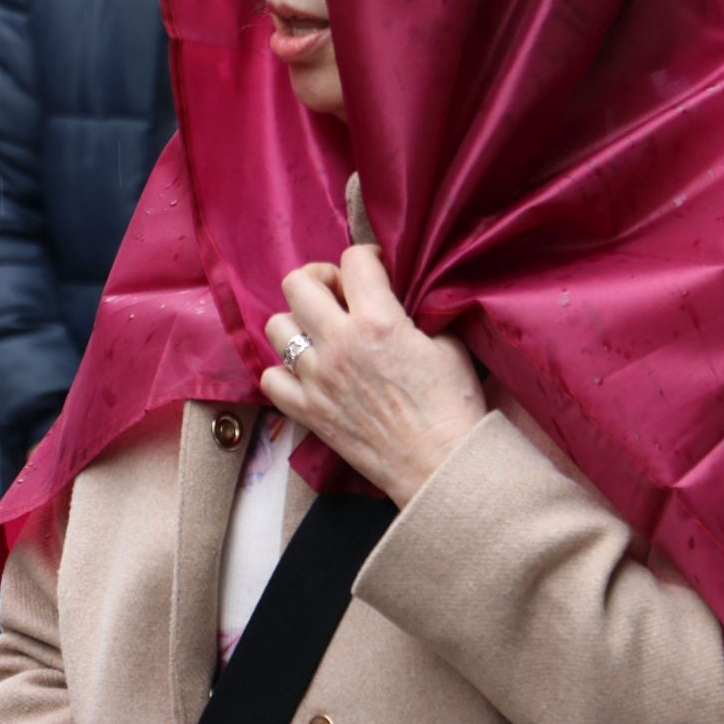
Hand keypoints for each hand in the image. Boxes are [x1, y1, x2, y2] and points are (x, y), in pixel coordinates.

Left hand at [261, 245, 485, 506]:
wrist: (442, 466)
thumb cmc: (452, 407)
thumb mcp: (447, 345)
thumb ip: (416, 314)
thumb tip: (401, 301)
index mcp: (377, 320)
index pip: (353, 260)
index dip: (366, 257)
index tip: (374, 269)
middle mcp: (338, 344)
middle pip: (298, 283)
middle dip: (319, 279)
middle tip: (338, 294)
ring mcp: (317, 378)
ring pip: (276, 326)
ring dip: (298, 323)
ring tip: (321, 334)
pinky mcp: (308, 412)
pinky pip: (271, 379)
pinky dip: (285, 372)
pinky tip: (308, 373)